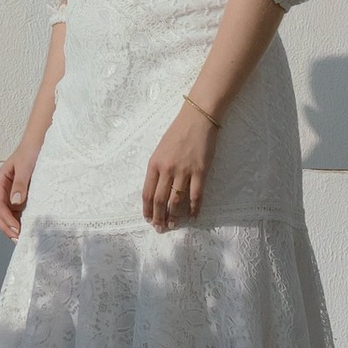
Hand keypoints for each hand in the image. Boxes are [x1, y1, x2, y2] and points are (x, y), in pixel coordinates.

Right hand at [0, 137, 41, 238]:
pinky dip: (18, 221)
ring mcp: (10, 193)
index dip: (6, 219)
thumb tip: (15, 202)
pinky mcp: (19, 196)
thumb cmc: (30, 151)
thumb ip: (20, 183)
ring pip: (5, 215)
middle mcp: (2, 189)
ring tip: (22, 237)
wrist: (39, 143)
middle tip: (18, 238)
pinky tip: (27, 228)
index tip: (16, 229)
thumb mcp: (25, 166)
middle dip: (5, 227)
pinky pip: (15, 212)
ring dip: (10, 227)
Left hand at [142, 101, 214, 230]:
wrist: (197, 119)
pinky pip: (196, 195)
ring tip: (174, 225)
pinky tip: (193, 216)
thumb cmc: (177, 132)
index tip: (148, 219)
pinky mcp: (200, 171)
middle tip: (160, 228)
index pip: (147, 192)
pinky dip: (194, 208)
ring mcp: (184, 171)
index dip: (147, 209)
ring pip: (176, 200)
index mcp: (154, 163)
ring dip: (174, 216)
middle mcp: (167, 169)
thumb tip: (157, 189)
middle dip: (159, 217)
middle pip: (160, 200)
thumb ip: (158, 169)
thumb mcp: (160, 149)